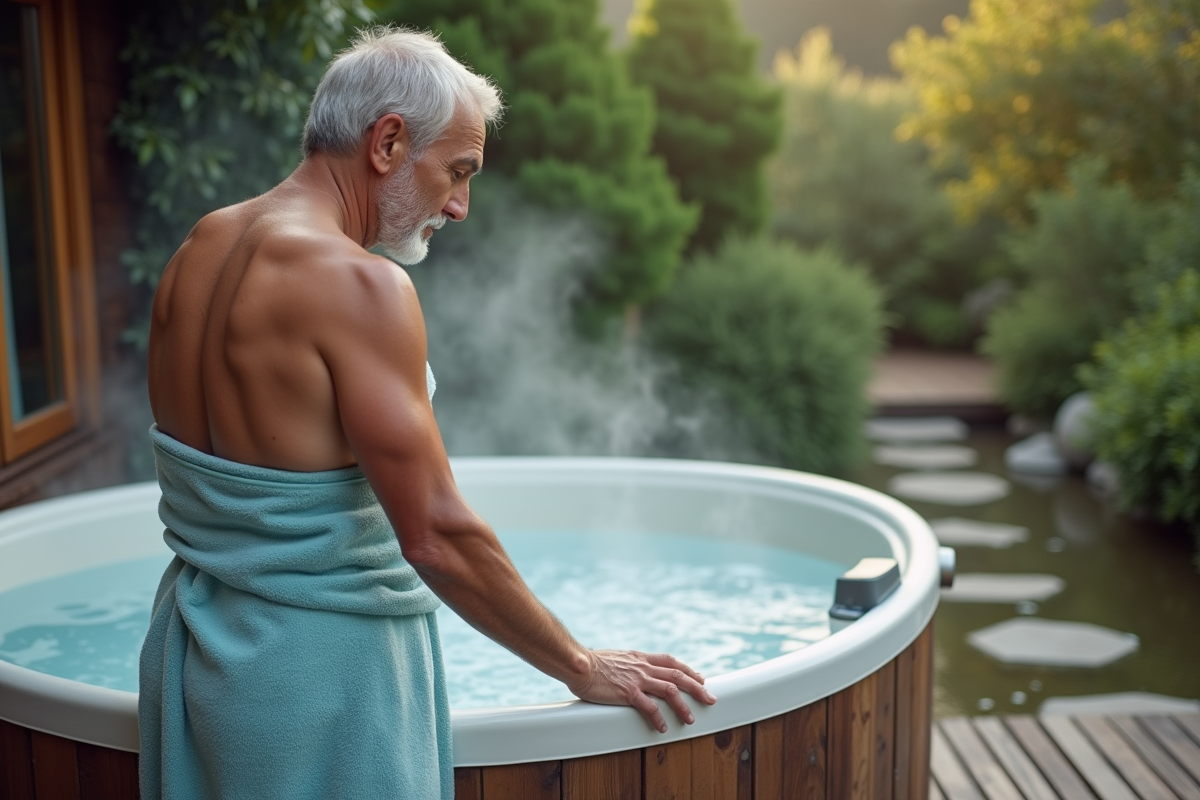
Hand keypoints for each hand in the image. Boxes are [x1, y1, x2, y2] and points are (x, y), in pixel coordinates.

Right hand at [567, 650, 716, 732]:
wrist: (578, 664)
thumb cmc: (592, 663)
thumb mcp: (617, 658)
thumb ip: (629, 664)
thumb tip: (633, 670)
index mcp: (641, 657)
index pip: (671, 661)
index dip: (688, 670)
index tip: (700, 678)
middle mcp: (643, 667)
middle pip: (678, 675)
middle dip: (697, 688)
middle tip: (710, 698)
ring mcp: (637, 679)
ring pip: (670, 691)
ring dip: (683, 706)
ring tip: (691, 719)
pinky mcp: (628, 692)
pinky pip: (649, 707)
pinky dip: (659, 718)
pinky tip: (663, 728)